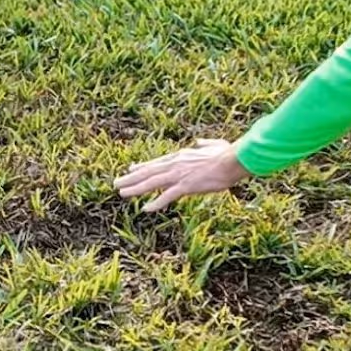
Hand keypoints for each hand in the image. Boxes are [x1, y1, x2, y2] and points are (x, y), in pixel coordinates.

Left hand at [114, 138, 249, 212]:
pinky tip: (145, 209)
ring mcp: (180, 175)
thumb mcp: (213, 144)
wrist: (234, 160)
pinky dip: (155, 202)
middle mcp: (176, 164)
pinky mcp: (186, 185)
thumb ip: (203, 144)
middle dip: (131, 178)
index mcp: (181, 156)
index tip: (131, 170)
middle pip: (149, 172)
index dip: (142, 167)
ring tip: (121, 193)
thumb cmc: (228, 153)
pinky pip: (167, 196)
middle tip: (116, 182)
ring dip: (135, 188)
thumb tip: (198, 142)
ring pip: (152, 182)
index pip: (157, 163)